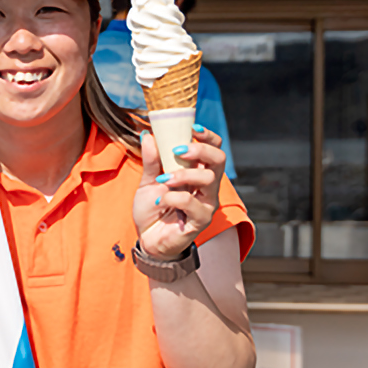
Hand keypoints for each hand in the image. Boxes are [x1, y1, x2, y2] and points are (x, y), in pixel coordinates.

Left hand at [133, 126, 225, 260]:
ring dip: (183, 175)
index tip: (193, 127)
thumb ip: (152, 160)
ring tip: (163, 180)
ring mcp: (207, 204)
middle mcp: (208, 187)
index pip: (214, 149)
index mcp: (198, 173)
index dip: (208, 137)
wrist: (148, 239)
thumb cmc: (153, 209)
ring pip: (209, 179)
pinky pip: (192, 202)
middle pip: (218, 160)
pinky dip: (172, 198)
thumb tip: (149, 135)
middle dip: (200, 150)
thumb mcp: (148, 181)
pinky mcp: (201, 220)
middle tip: (178, 151)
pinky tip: (160, 202)